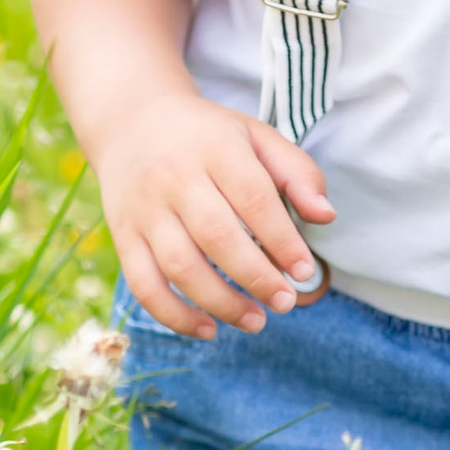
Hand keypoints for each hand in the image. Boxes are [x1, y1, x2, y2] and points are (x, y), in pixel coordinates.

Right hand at [96, 93, 332, 337]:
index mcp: (215, 148)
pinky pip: (144, 284)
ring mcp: (145, 209)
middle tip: (284, 303)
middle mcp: (174, 178)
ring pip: (180, 266)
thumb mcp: (256, 136)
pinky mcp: (123, 235)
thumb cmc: (208, 136)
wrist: (131, 121)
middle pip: (217, 236)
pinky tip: (207, 329)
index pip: (253, 199)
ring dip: (220, 302)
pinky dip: (174, 315)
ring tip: (255, 321)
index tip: (304, 271)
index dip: (282, 240)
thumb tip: (326, 216)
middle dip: (256, 277)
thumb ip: (297, 172)